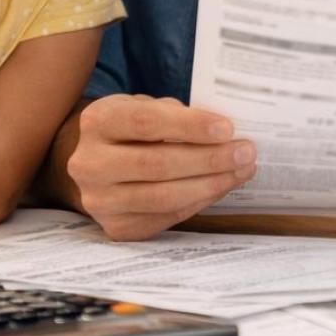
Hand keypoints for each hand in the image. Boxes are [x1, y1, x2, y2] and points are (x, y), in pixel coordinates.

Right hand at [67, 95, 254, 240]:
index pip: (146, 122)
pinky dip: (199, 201)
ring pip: (162, 197)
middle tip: (246, 152)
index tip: (227, 128)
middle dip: (208, 159)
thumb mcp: (145, 107)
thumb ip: (176, 114)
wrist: (98, 163)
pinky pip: (165, 217)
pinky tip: (221, 186)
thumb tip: (225, 132)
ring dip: (210, 184)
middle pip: (156, 164)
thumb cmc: (132, 129)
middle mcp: (88, 164)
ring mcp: (98, 201)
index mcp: (96, 122)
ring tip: (242, 170)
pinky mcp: (115, 228)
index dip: (189, 126)